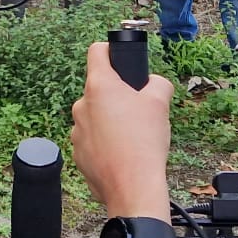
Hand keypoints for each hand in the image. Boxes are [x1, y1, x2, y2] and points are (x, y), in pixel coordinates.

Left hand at [71, 43, 174, 218]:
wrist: (133, 187)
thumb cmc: (144, 142)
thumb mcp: (160, 103)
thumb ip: (157, 83)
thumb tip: (153, 84)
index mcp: (99, 86)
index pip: (97, 52)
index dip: (110, 50)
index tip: (119, 58)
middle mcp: (82, 105)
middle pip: (99, 89)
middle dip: (116, 95)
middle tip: (137, 109)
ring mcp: (76, 131)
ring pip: (95, 116)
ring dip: (110, 121)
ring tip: (132, 136)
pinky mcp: (77, 153)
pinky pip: (92, 140)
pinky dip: (105, 143)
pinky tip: (122, 154)